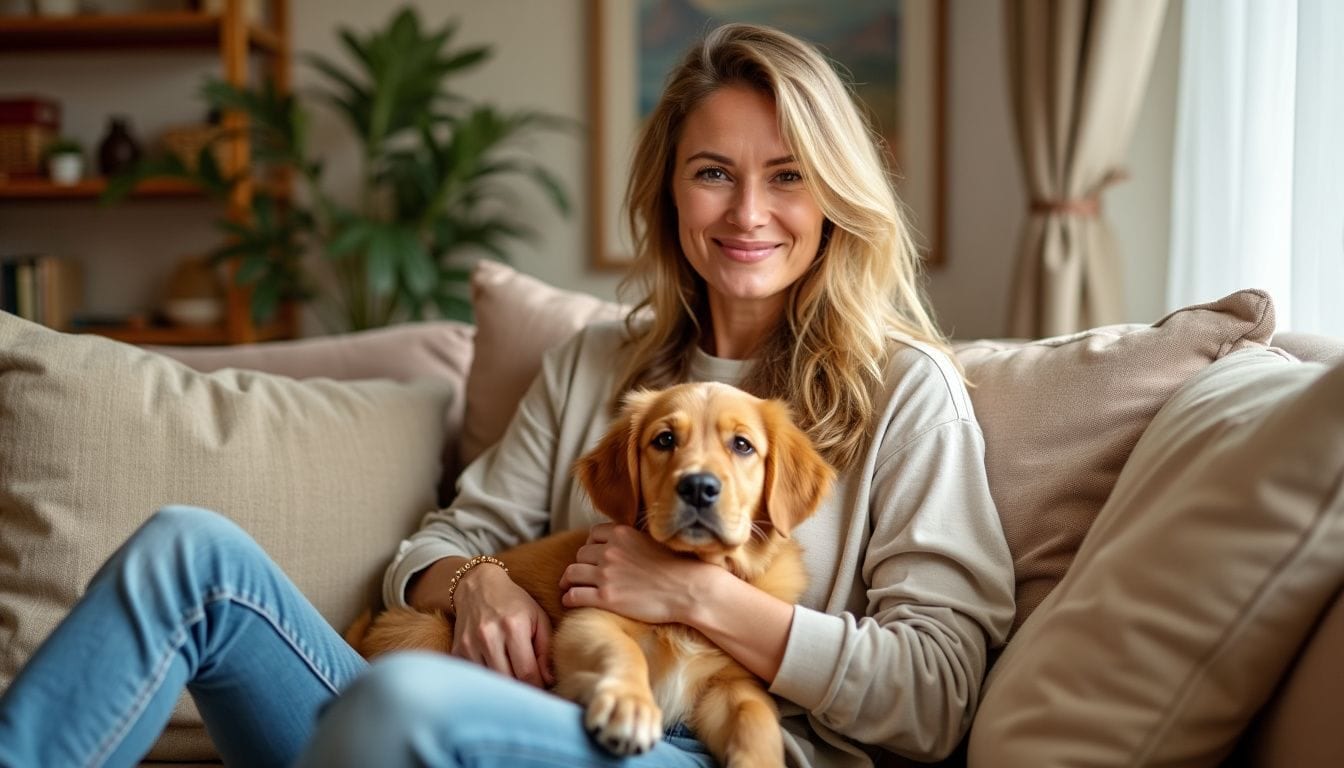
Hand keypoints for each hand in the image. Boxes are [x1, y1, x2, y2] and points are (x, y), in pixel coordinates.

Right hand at [449, 564, 554, 687]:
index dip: (537, 686)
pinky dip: (488, 678)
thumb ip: (546, 649)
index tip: (542, 689)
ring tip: (514, 678)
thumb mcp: (537, 618)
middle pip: (508, 681)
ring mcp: (470, 644)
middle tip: (530, 687)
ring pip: (491, 682)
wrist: (478, 587)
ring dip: (504, 686)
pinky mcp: (458, 650)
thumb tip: (549, 681)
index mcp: (513, 627)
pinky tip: (496, 671)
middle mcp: (489, 636)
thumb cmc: (513, 603)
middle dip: (521, 688)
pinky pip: (476, 676)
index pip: (527, 672)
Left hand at [559, 523, 711, 624]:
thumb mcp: (654, 539)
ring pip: (572, 573)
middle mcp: (610, 551)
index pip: (593, 534)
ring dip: (569, 580)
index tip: (595, 555)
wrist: (690, 590)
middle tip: (584, 574)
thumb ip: (635, 537)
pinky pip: (575, 596)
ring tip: (569, 586)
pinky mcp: (606, 598)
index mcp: (622, 533)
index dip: (592, 545)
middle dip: (582, 563)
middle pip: (581, 554)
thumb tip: (627, 538)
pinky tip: (570, 601)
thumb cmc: (679, 566)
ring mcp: (606, 574)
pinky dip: (569, 598)